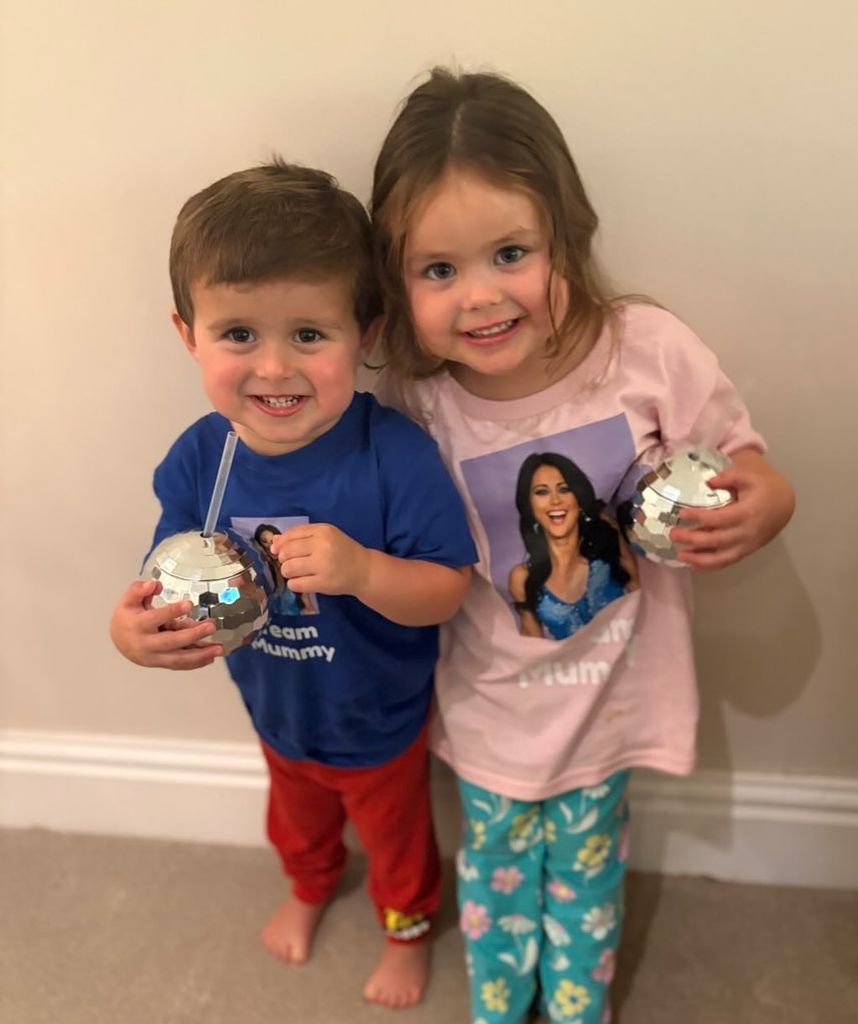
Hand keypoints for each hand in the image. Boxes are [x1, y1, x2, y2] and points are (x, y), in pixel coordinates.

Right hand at [109, 579, 223, 668]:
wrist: (119, 640)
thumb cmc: (128, 616)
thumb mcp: (129, 599)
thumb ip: (140, 590)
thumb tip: (154, 585)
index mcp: (137, 625)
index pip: (155, 618)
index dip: (172, 611)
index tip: (189, 604)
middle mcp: (145, 644)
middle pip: (170, 642)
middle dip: (192, 635)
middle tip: (211, 626)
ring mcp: (153, 657)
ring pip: (178, 659)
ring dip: (200, 655)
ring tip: (219, 648)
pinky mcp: (161, 664)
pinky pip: (180, 665)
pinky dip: (196, 663)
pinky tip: (211, 657)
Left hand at [270, 523, 369, 596]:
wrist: (364, 570)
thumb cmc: (342, 550)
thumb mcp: (324, 536)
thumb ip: (300, 536)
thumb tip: (273, 541)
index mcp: (322, 531)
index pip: (290, 535)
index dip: (280, 544)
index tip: (278, 551)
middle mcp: (322, 546)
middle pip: (286, 552)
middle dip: (283, 559)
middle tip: (291, 563)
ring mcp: (323, 565)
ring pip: (288, 569)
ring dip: (288, 572)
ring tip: (297, 573)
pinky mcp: (323, 583)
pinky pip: (296, 584)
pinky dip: (294, 584)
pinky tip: (302, 582)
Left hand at [670, 451, 794, 570]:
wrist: (783, 504)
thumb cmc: (762, 488)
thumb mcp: (748, 476)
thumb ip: (729, 477)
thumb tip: (709, 483)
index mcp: (747, 513)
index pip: (719, 518)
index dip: (699, 517)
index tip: (682, 514)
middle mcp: (747, 532)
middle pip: (716, 540)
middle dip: (693, 539)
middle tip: (673, 534)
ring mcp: (747, 545)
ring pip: (722, 557)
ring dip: (699, 559)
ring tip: (679, 555)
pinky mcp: (746, 551)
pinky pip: (727, 562)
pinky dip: (710, 566)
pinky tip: (693, 564)